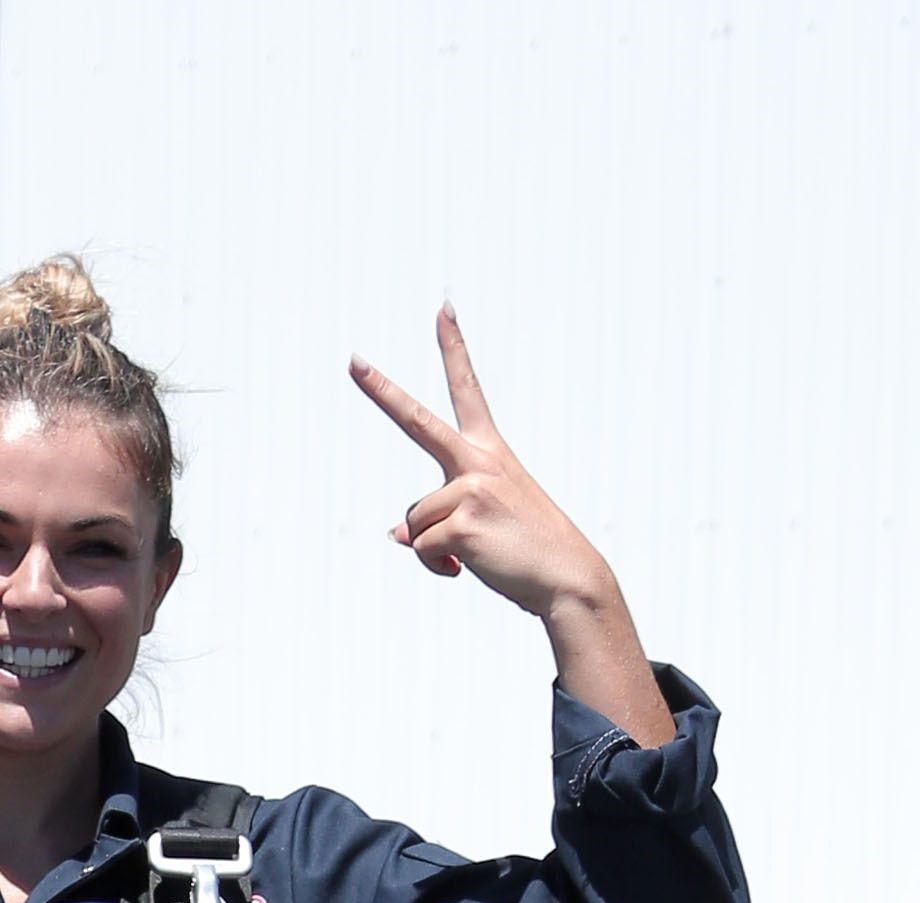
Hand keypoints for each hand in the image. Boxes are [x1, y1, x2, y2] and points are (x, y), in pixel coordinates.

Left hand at [349, 306, 614, 616]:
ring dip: (433, 547)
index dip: (455, 347)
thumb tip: (397, 533)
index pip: (467, 390)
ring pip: (415, 521)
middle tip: (352, 361)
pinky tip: (465, 569)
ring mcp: (471, 488)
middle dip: (382, 391)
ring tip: (473, 555)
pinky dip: (437, 566)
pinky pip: (422, 547)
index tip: (443, 308)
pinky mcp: (463, 523)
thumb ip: (439, 520)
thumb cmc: (528, 551)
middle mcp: (478, 461)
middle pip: (417, 421)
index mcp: (490, 451)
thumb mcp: (483, 526)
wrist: (567, 578)